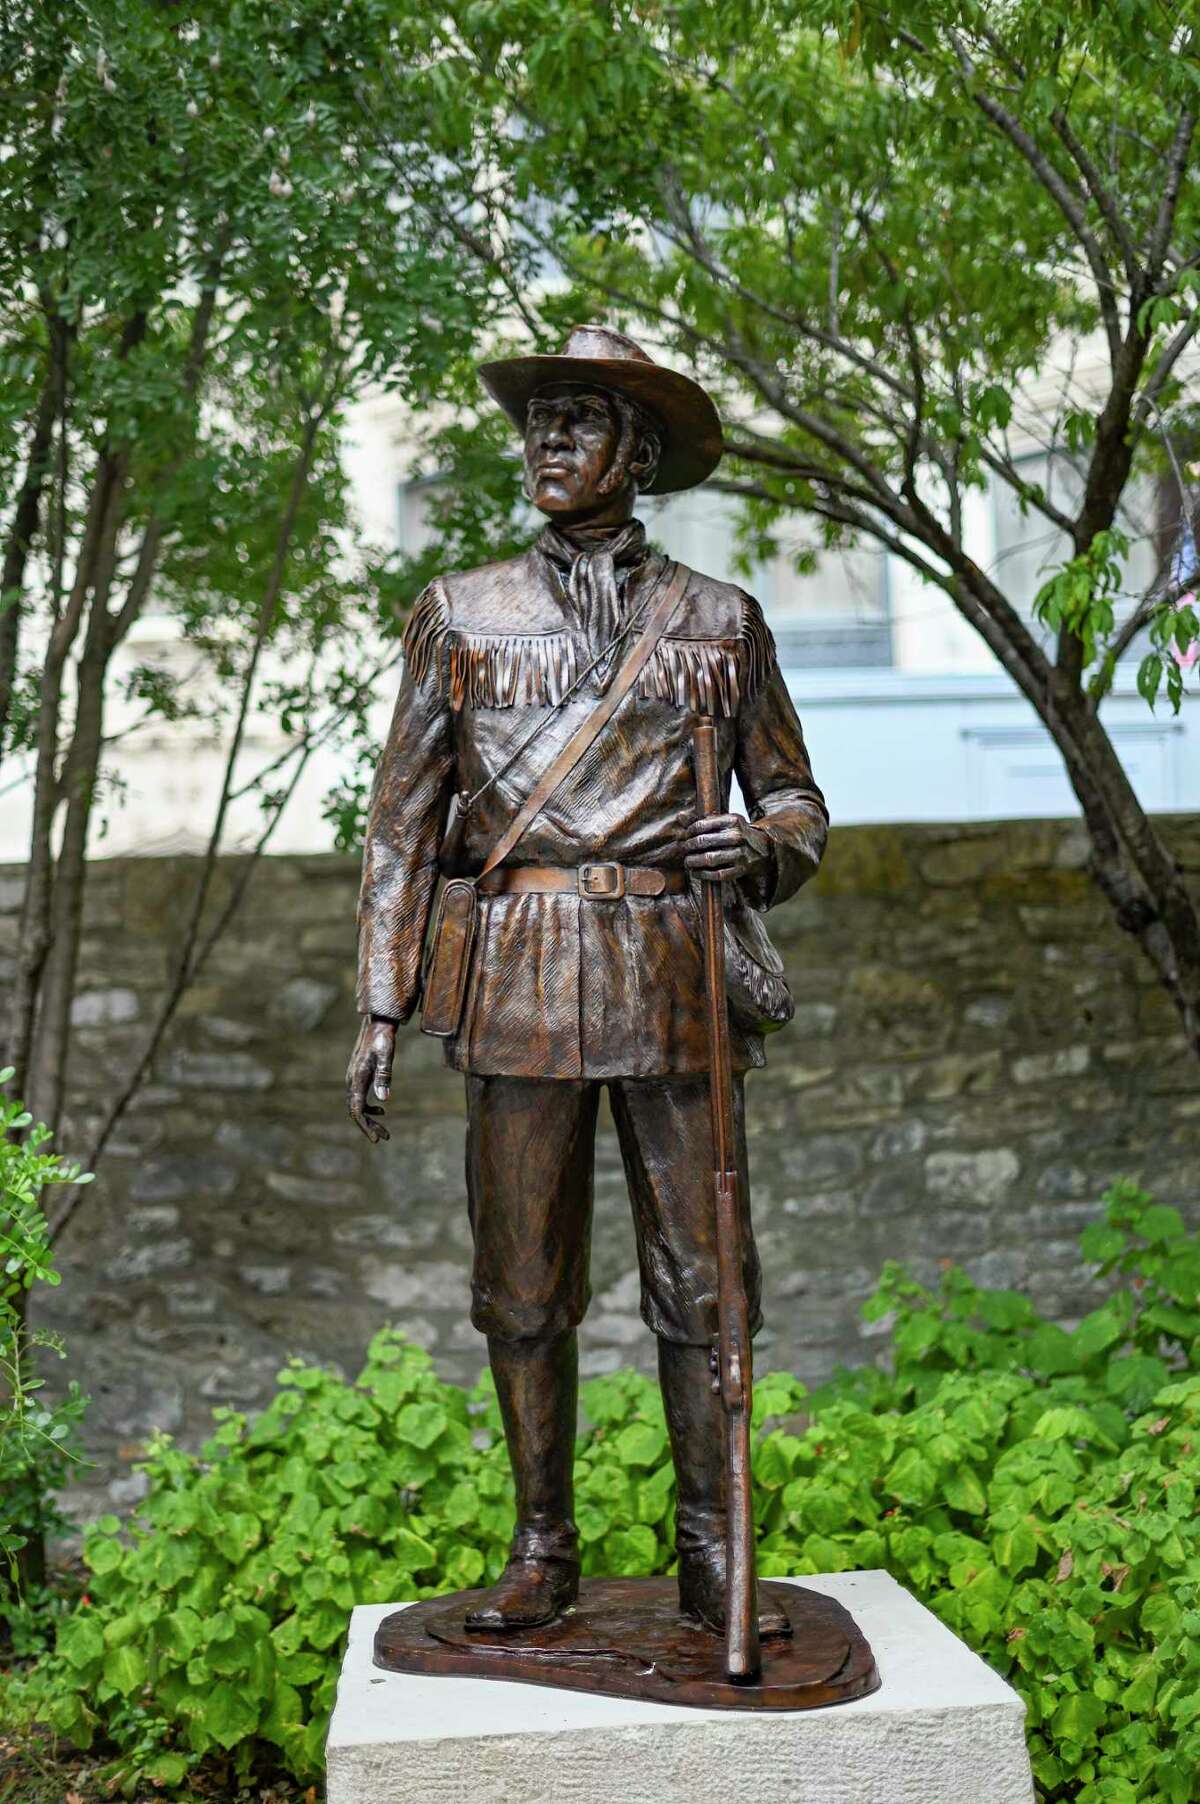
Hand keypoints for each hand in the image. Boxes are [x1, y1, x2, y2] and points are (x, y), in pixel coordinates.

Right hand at [346, 1016, 397, 1143]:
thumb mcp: (386, 1056)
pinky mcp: (359, 1076)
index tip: (375, 1139)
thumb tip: (384, 1100)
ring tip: (384, 1130)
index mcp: (357, 1079)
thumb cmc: (383, 1039)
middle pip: (356, 1111)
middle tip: (384, 1138)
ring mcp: (354, 1079)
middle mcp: (352, 1081)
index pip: (356, 1110)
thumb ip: (384, 1076)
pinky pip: (360, 1097)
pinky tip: (382, 1109)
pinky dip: (369, 1107)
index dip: (365, 1125)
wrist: (377, 1024)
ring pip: (358, 1105)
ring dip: (370, 1118)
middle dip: (369, 1126)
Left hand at [681, 811, 771, 882]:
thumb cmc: (737, 833)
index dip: (689, 831)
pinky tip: (695, 872)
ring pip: (709, 859)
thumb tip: (680, 816)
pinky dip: (703, 874)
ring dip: (693, 861)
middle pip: (703, 841)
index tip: (686, 835)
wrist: (762, 849)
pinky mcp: (740, 869)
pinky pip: (717, 874)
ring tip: (687, 861)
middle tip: (684, 848)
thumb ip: (702, 820)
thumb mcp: (724, 822)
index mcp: (733, 820)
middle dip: (689, 846)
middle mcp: (738, 836)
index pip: (702, 824)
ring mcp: (740, 854)